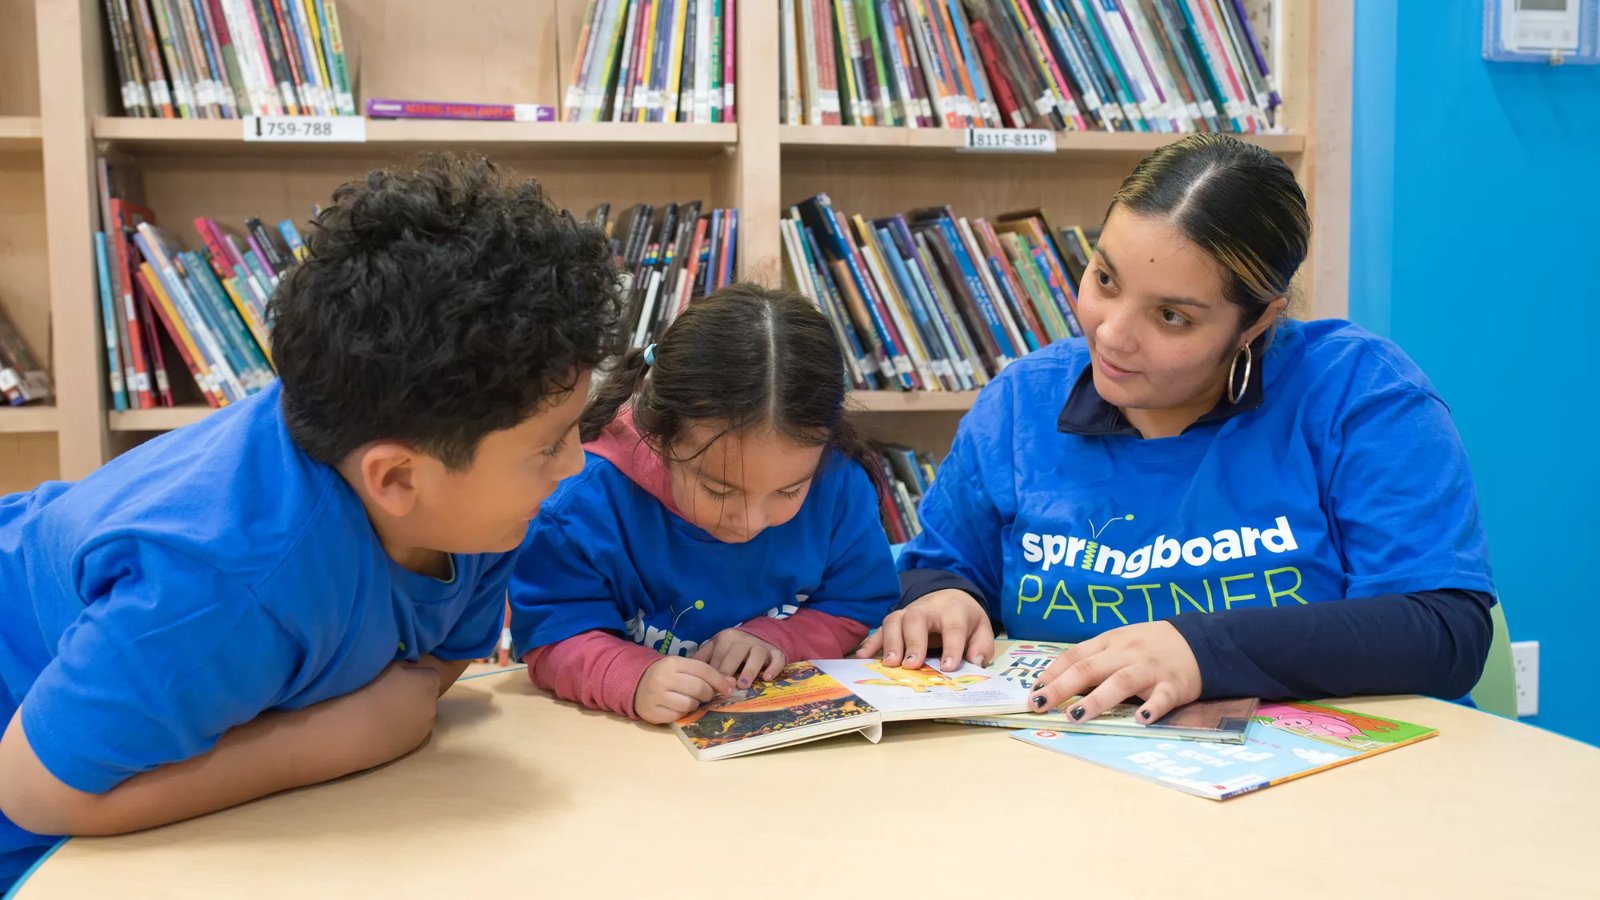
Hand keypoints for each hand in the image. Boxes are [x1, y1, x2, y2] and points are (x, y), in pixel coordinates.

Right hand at [340, 662, 441, 766]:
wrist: (353, 731)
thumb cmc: (367, 690)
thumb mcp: (386, 665)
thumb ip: (403, 666)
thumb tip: (407, 668)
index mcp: (428, 681)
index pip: (430, 674)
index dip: (413, 676)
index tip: (396, 680)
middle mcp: (433, 704)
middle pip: (427, 696)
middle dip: (414, 695)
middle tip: (389, 697)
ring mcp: (426, 727)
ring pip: (422, 716)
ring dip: (410, 714)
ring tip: (384, 716)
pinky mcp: (416, 745)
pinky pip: (415, 733)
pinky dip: (405, 731)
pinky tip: (385, 731)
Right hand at [634, 657, 736, 724]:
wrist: (637, 684)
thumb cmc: (666, 676)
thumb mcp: (683, 668)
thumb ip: (706, 674)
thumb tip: (732, 683)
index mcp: (672, 662)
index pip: (703, 670)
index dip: (719, 680)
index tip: (728, 689)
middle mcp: (663, 678)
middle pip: (699, 688)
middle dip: (709, 694)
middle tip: (708, 696)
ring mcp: (656, 696)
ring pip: (690, 704)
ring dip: (695, 704)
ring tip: (691, 700)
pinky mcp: (653, 712)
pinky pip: (678, 716)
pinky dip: (683, 713)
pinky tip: (679, 707)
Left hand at [692, 628, 785, 687]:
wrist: (760, 637)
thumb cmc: (733, 649)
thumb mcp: (716, 649)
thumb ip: (702, 658)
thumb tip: (683, 669)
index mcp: (725, 638)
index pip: (717, 657)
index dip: (713, 673)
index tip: (708, 687)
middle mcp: (743, 639)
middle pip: (735, 655)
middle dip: (729, 672)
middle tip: (725, 689)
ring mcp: (761, 645)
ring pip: (756, 655)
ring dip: (750, 670)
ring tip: (743, 685)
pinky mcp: (776, 652)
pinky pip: (777, 659)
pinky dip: (773, 668)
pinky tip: (767, 678)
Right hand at [853, 589, 993, 671]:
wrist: (949, 596)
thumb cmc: (964, 618)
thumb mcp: (981, 629)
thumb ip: (981, 647)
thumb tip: (975, 664)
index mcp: (953, 611)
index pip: (953, 628)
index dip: (952, 647)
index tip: (948, 667)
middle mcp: (927, 608)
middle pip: (916, 620)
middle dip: (914, 642)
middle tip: (912, 665)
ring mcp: (907, 613)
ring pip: (894, 621)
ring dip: (891, 642)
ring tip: (890, 664)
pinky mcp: (894, 621)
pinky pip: (880, 629)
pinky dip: (870, 642)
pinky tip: (863, 657)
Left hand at [1027, 622, 1201, 723]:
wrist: (1199, 640)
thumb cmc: (1149, 646)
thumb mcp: (1119, 644)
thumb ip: (1093, 660)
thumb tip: (1056, 683)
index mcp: (1109, 642)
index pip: (1074, 656)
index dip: (1052, 674)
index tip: (1033, 691)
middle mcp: (1125, 653)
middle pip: (1089, 669)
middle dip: (1061, 688)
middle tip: (1040, 705)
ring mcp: (1149, 669)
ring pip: (1120, 682)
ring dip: (1096, 700)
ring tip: (1075, 716)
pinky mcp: (1173, 685)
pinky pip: (1162, 697)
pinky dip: (1152, 708)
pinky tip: (1141, 720)